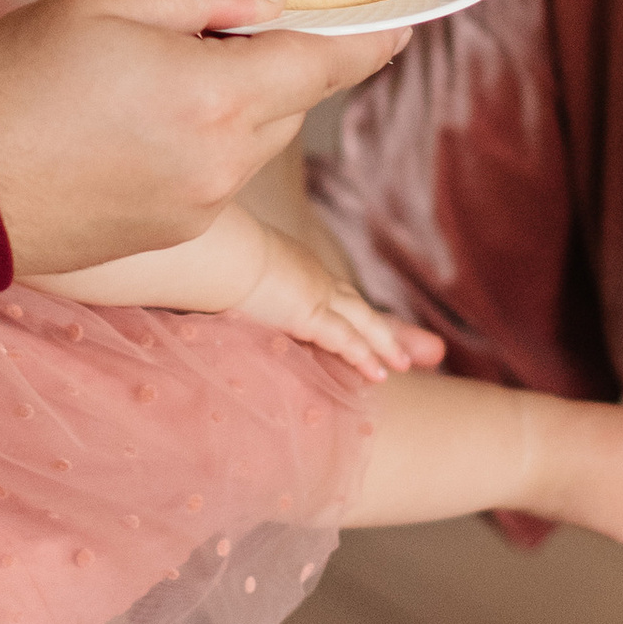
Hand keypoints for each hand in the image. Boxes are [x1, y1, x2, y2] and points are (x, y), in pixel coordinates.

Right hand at [0, 0, 407, 274]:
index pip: (332, 63)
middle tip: (231, 14)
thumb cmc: (14, 87)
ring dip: (237, 94)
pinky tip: (136, 114)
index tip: (405, 16)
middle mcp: (226, 161)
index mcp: (220, 97)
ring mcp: (201, 204)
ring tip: (163, 62)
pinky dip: (202, 134)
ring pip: (255, 133)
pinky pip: (217, 169)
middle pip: (294, 97)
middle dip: (281, 54)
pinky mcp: (173, 229)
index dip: (376, 35)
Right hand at [228, 222, 448, 386]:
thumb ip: (229, 280)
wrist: (213, 249)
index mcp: (291, 264)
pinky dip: (364, 356)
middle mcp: (309, 276)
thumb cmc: (209, 256)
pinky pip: (345, 340)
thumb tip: (214, 290)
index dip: (352, 311)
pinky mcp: (309, 313)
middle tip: (414, 348)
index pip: (331, 291)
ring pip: (361, 322)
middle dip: (385, 328)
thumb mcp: (224, 268)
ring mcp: (313, 293)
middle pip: (357, 306)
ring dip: (384, 344)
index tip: (367, 325)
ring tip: (404, 365)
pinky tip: (380, 374)